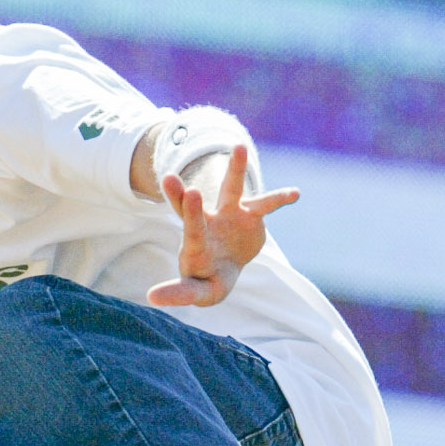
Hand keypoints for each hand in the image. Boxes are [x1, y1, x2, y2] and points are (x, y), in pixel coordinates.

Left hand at [148, 144, 298, 308]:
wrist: (226, 268)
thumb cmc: (208, 281)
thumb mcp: (198, 292)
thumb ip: (180, 293)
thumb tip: (149, 298)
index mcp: (194, 246)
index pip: (188, 237)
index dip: (188, 216)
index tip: (182, 200)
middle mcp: (207, 224)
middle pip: (195, 212)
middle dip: (187, 201)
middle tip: (171, 180)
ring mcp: (228, 216)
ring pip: (230, 190)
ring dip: (235, 170)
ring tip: (240, 148)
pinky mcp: (250, 216)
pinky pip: (265, 205)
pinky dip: (279, 199)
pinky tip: (295, 194)